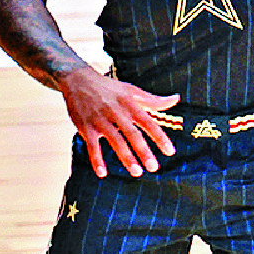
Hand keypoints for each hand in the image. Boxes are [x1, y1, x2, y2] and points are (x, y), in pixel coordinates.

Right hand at [58, 66, 178, 177]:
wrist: (77, 79)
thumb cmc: (108, 87)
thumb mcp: (132, 90)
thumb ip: (153, 100)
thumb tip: (175, 99)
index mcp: (129, 104)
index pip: (148, 122)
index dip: (159, 137)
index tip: (169, 152)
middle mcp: (116, 112)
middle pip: (132, 133)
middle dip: (143, 151)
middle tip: (153, 167)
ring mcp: (100, 120)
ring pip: (115, 140)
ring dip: (126, 157)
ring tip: (136, 172)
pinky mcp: (85, 127)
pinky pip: (92, 146)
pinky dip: (97, 160)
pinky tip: (103, 173)